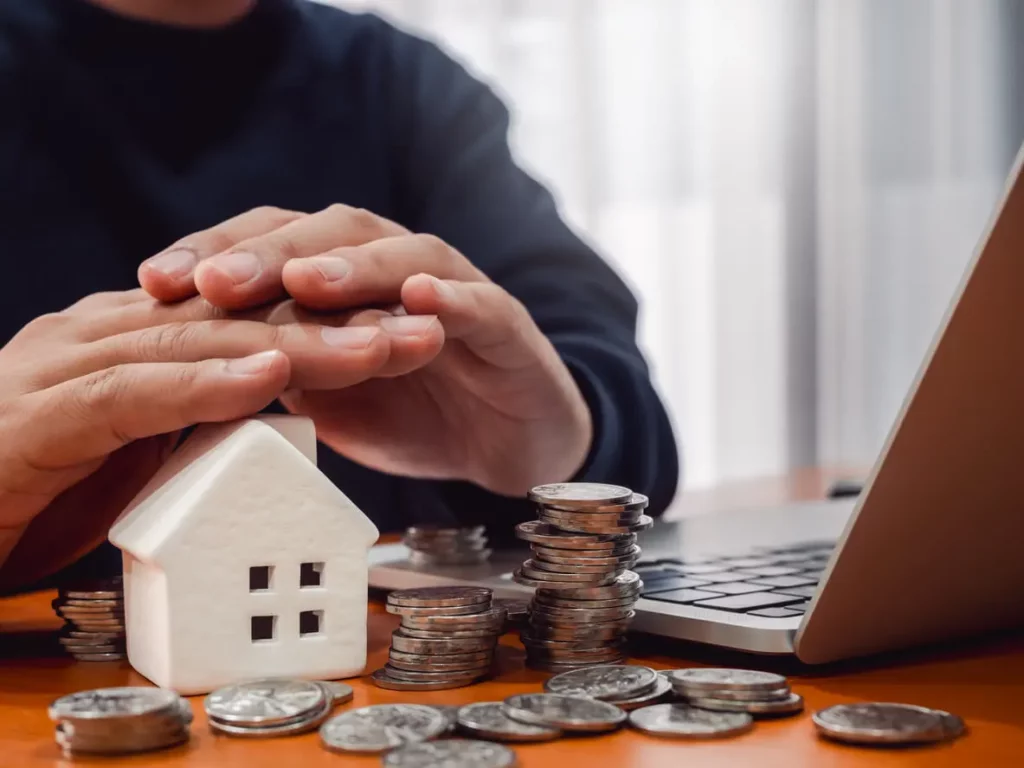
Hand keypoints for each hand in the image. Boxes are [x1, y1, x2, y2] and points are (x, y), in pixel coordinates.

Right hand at [0, 288, 442, 584]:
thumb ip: (187, 425)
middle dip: (339, 321)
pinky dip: (207, 382)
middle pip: (241, 317)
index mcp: (132, 343)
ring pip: (202, 340)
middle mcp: (105, 336)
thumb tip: (261, 416)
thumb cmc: (21, 493)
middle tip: (426, 327)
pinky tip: (271, 374)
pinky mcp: (40, 414)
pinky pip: (134, 390)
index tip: (408, 335)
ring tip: (382, 344)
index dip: (333, 323)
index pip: (247, 320)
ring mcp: (68, 367)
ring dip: (300, 342)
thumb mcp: (128, 458)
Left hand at [139, 205, 592, 495]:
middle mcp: (397, 268)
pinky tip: (419, 297)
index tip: (154, 284)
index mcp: (347, 280)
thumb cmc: (414, 412)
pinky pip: (479, 304)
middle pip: (332, 233)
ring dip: (353, 266)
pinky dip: (450, 299)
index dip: (216, 254)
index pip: (276, 242)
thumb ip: (272, 366)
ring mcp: (456, 291)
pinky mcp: (506, 325)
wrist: (508, 443)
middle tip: (214, 282)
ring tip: (304, 283)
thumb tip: (179, 362)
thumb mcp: (326, 394)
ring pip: (406, 255)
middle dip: (270, 252)